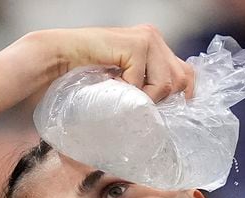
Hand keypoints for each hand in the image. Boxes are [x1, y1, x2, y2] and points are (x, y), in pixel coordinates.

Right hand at [35, 25, 194, 102]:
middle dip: (160, 99)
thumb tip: (171, 106)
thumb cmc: (86, 74)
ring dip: (142, 96)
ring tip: (120, 91)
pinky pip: (144, 82)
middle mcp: (154, 38)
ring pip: (166, 84)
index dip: (182, 95)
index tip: (165, 111)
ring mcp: (147, 39)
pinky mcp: (136, 45)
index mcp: (155, 46)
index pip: (186, 72)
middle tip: (134, 100)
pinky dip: (127, 90)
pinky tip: (110, 81)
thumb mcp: (125, 82)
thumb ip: (148, 85)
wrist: (58, 59)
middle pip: (181, 80)